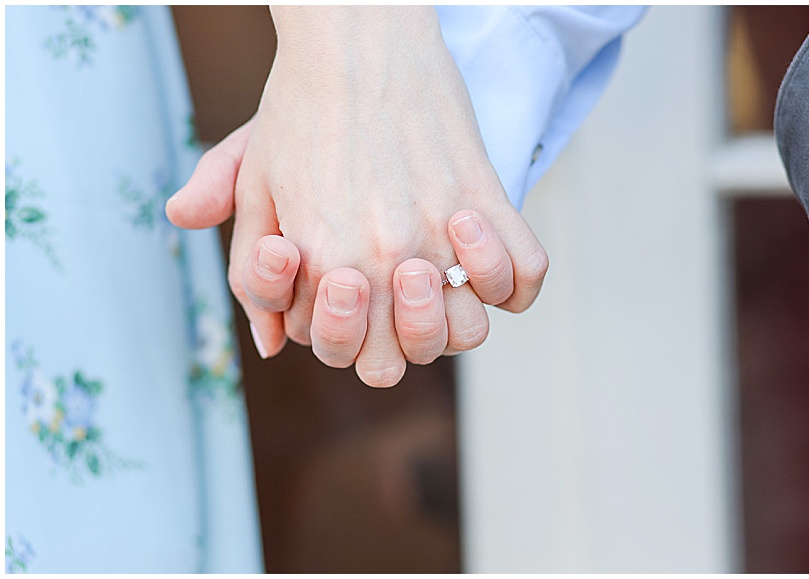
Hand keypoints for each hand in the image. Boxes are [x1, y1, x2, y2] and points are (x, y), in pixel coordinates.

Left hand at [169, 7, 548, 386]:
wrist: (358, 39)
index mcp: (328, 260)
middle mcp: (389, 256)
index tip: (349, 290)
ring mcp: (444, 230)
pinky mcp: (487, 195)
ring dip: (457, 311)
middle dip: (401, 337)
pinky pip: (527, 272)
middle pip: (417, 354)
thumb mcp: (255, 187)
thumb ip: (252, 275)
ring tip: (439, 261)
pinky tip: (482, 251)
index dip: (349, 337)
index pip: (351, 354)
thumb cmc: (301, 110)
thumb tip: (266, 343)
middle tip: (395, 285)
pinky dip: (513, 281)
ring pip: (473, 328)